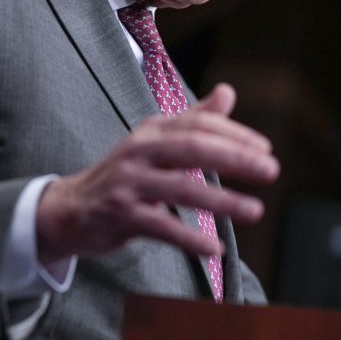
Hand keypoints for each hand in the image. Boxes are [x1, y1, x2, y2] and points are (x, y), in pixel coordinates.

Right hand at [35, 84, 276, 265]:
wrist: (70, 209)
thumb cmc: (124, 175)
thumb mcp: (155, 141)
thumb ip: (193, 119)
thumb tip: (228, 91)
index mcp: (151, 130)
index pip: (199, 125)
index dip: (235, 134)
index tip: (265, 150)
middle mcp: (139, 151)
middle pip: (193, 148)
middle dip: (235, 158)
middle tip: (270, 170)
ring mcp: (129, 183)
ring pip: (181, 188)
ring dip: (222, 200)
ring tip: (255, 211)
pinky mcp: (121, 215)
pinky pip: (162, 227)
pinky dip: (190, 238)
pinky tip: (215, 248)